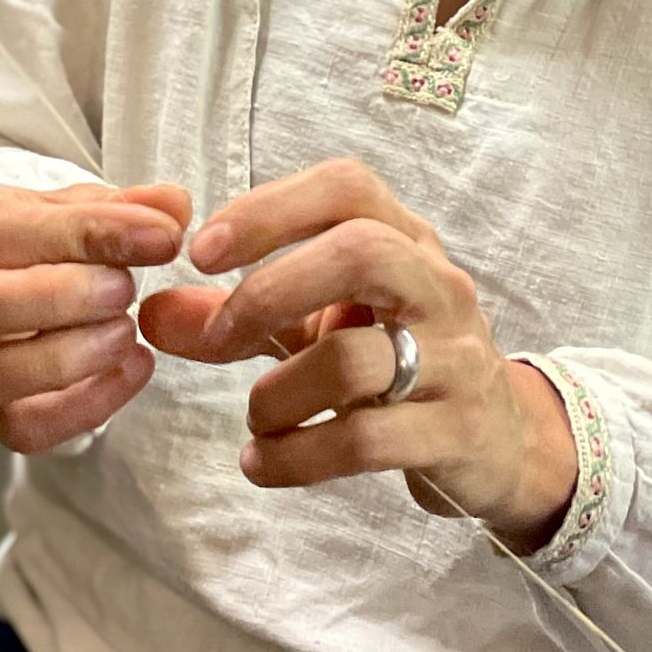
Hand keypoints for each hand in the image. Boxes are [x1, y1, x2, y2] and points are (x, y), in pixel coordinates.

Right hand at [0, 181, 190, 454]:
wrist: (44, 290)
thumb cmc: (60, 245)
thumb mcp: (90, 209)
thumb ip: (130, 206)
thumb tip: (171, 206)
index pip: (1, 228)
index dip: (86, 232)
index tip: (160, 236)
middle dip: (49, 298)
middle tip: (125, 290)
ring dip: (57, 360)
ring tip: (126, 333)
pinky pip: (19, 428)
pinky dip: (82, 406)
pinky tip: (132, 368)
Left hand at [138, 160, 577, 550]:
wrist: (501, 441)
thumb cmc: (396, 361)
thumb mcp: (317, 327)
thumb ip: (236, 316)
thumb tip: (150, 314)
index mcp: (404, 241)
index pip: (347, 188)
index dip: (268, 209)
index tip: (199, 251)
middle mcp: (437, 287)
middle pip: (362, 252)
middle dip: (270, 291)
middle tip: (219, 337)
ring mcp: (455, 359)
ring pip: (355, 358)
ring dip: (277, 394)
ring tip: (255, 418)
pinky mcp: (456, 431)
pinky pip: (367, 439)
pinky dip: (297, 455)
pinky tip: (264, 463)